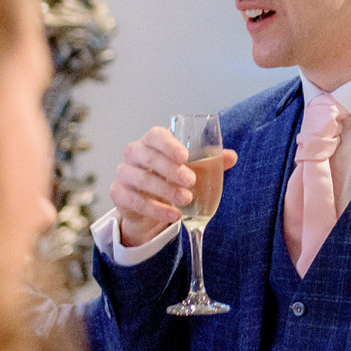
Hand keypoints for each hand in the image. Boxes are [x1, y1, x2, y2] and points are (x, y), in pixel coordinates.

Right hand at [108, 128, 236, 246]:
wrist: (151, 203)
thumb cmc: (172, 177)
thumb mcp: (192, 169)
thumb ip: (212, 162)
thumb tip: (232, 156)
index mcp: (152, 141)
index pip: (155, 135)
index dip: (168, 145)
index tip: (185, 156)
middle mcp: (134, 153)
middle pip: (148, 156)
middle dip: (170, 169)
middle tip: (191, 181)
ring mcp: (124, 173)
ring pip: (140, 179)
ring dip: (165, 190)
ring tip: (186, 200)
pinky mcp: (118, 193)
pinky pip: (134, 200)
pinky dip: (155, 209)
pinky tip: (174, 215)